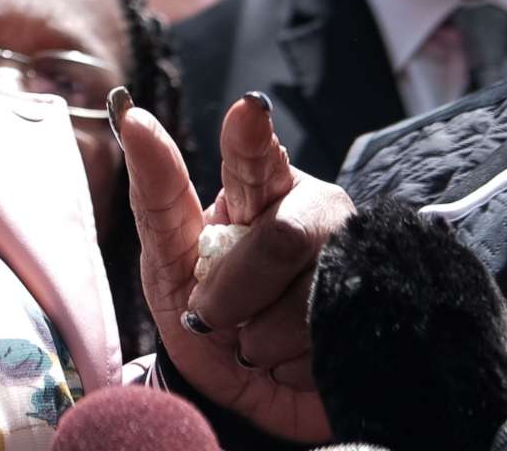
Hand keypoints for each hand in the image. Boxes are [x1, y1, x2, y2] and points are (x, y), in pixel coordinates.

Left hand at [114, 88, 351, 442]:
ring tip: (252, 344)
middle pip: (281, 239)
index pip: (255, 159)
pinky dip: (290, 366)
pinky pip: (327, 343)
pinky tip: (289, 362)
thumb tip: (135, 121)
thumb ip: (159, 201)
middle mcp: (315, 214)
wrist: (247, 398)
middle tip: (205, 316)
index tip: (246, 108)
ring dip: (259, 338)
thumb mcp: (168, 262)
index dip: (251, 137)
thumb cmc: (206, 317)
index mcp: (262, 189)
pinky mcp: (372, 313)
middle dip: (233, 289)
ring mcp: (350, 262)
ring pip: (307, 301)